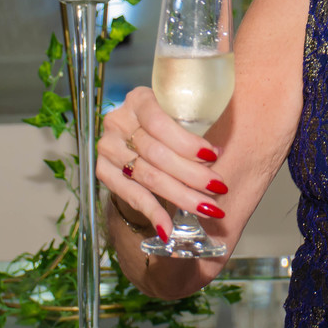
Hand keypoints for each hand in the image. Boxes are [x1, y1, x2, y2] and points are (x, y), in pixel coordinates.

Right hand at [96, 86, 228, 236]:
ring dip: (180, 196)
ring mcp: (108, 148)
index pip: (160, 123)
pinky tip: (168, 228)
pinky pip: (132, 196)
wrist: (137, 135)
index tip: (214, 156)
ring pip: (148, 177)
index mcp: (138, 99)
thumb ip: (195, 124)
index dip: (187, 142)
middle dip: (192, 174)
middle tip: (219, 188)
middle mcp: (118, 121)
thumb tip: (222, 151)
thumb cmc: (170, 124)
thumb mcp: (180, 113)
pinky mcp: (104, 171)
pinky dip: (153, 213)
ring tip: (206, 208)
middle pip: (157, 154)